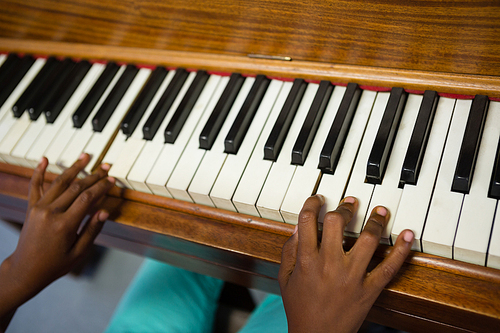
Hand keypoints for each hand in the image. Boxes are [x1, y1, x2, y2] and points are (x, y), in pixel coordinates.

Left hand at [0, 154, 114, 324]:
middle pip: (76, 187)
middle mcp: (50, 213)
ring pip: (59, 182)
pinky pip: (35, 186)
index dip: (101, 187)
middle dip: (93, 176)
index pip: (87, 199)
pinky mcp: (31, 208)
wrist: (25, 271)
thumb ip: (92, 230)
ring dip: (74, 168)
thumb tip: (105, 211)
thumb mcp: (79, 252)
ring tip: (86, 156)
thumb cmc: (54, 265)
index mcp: (64, 225)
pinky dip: (39, 172)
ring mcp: (39, 208)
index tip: (112, 181)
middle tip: (106, 167)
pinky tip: (45, 159)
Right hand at [278, 195, 413, 332]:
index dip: (313, 203)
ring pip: (367, 239)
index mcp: (306, 260)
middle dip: (344, 207)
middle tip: (350, 202)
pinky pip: (389, 267)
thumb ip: (289, 250)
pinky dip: (401, 250)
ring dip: (375, 220)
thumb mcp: (285, 277)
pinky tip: (407, 235)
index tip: (318, 200)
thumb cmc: (300, 308)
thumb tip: (298, 227)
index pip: (307, 220)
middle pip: (337, 222)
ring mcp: (351, 276)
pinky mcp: (369, 289)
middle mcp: (329, 264)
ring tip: (380, 211)